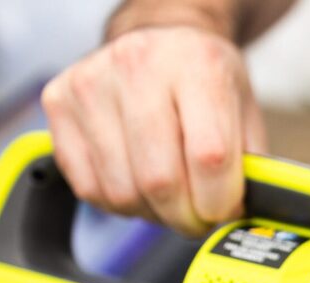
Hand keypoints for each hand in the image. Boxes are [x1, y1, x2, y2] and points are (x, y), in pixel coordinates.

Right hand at [41, 25, 265, 237]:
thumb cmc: (205, 81)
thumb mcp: (244, 110)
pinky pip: (88, 188)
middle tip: (196, 216)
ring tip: (168, 196)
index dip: (219, 202)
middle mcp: (138, 65)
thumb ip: (251, 166)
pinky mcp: (58, 101)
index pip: (209, 158)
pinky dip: (118, 202)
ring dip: (151, 213)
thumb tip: (239, 218)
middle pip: (160, 181)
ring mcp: (91, 82)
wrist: (160, 37)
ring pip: (121, 192)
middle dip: (185, 217)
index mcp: (197, 65)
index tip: (223, 211)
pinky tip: (136, 182)